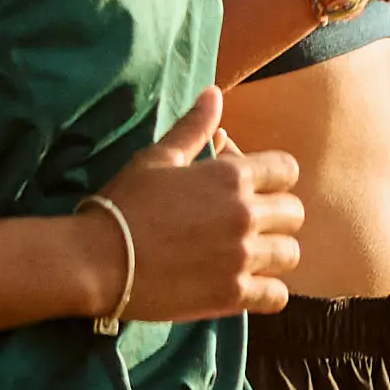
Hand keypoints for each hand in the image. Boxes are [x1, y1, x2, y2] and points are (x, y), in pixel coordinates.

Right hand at [97, 93, 305, 321]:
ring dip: (273, 254)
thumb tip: (214, 93)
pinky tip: (245, 286)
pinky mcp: (233, 294)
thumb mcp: (156, 159)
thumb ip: (194, 127)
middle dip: (275, 216)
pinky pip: (277, 296)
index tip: (250, 189)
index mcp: (231, 176)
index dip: (271, 178)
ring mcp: (243, 257)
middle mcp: (246, 214)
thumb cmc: (123, 205)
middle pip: (293, 213)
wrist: (96, 260)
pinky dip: (266, 292)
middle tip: (245, 226)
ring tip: (246, 257)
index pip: (286, 170)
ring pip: (290, 253)